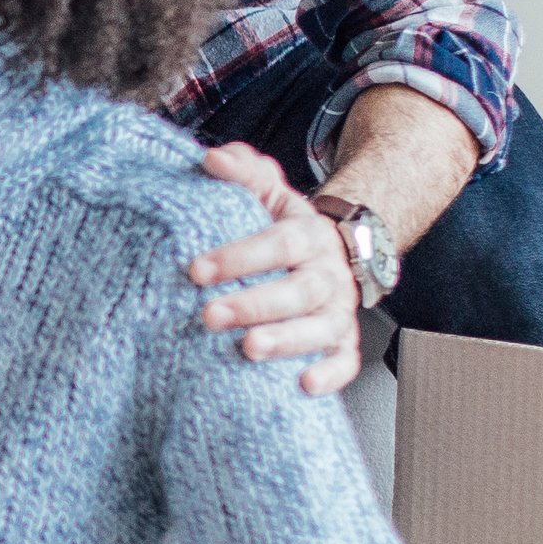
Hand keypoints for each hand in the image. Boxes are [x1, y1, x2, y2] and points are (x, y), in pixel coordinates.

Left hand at [188, 141, 363, 397]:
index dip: (239, 257)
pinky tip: (303, 384)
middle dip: (253, 304)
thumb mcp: (268, 195)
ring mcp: (339, 312)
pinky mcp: (344, 343)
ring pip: (322, 328)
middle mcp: (329, 275)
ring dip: (286, 341)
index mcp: (309, 236)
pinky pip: (346, 362)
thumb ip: (245, 172)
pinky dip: (330, 375)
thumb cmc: (286, 230)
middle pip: (298, 291)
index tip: (196, 270)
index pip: (279, 244)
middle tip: (209, 315)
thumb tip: (214, 159)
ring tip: (249, 350)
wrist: (333, 254)